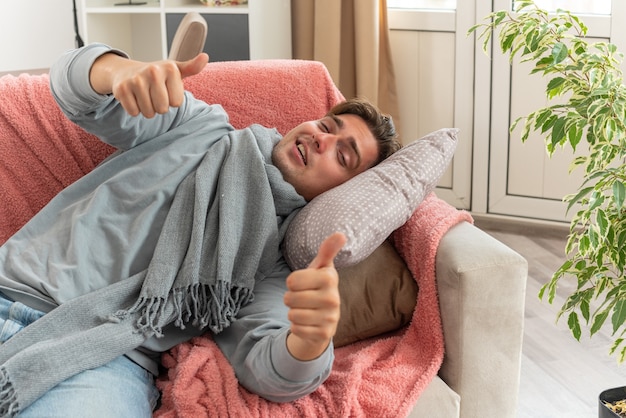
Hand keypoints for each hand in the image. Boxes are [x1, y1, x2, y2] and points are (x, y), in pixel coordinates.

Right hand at [90, 52, 208, 117]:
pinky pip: (134, 112)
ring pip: (148, 113)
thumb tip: (205, 57)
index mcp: (169, 68)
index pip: (176, 103)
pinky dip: (134, 109)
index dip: (172, 100)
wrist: (127, 71)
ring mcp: (135, 80)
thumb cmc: (157, 75)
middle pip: (162, 109)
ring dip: (147, 109)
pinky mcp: (121, 89)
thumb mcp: (176, 71)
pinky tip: (134, 97)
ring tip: (144, 96)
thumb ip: (192, 67)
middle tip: (154, 95)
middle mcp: (152, 71)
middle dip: (159, 107)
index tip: (166, 90)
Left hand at [284, 232, 345, 360]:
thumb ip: (327, 250)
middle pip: (289, 298)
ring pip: (292, 315)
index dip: (293, 282)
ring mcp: (330, 318)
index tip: (304, 284)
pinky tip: (308, 323)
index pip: (291, 280)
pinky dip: (297, 327)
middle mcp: (333, 298)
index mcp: (330, 278)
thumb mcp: (321, 268)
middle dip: (291, 299)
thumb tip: (341, 233)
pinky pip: (296, 329)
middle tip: (304, 298)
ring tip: (306, 310)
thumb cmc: (318, 287)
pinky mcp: (324, 335)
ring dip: (294, 313)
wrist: (325, 320)